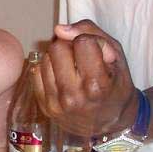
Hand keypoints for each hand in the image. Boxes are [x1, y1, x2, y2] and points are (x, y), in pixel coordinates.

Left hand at [32, 20, 138, 136]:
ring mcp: (56, 103)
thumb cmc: (116, 85)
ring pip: (45, 59)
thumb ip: (92, 33)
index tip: (96, 53)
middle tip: (80, 57)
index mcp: (97, 85)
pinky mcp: (44, 106)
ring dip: (57, 58)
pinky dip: (48, 70)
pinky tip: (61, 77)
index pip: (82, 42)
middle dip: (69, 46)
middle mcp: (73, 96)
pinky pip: (36, 72)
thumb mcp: (117, 56)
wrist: (110, 122)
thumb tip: (58, 29)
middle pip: (58, 48)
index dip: (90, 41)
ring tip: (71, 68)